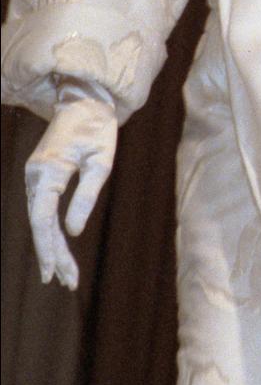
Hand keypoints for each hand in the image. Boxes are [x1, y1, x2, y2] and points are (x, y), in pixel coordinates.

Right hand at [25, 95, 117, 288]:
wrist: (85, 101)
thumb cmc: (98, 129)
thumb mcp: (102, 162)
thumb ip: (87, 196)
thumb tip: (73, 232)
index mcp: (48, 170)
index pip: (42, 218)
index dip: (47, 247)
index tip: (53, 273)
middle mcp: (35, 174)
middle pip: (39, 223)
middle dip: (52, 255)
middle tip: (66, 283)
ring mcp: (35, 174)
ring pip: (39, 219)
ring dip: (52, 247)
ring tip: (65, 276)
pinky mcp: (41, 175)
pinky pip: (42, 209)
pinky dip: (50, 230)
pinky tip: (59, 250)